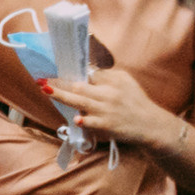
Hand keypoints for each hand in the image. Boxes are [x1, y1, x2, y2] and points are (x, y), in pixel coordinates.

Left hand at [42, 68, 176, 148]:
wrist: (152, 125)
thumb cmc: (136, 102)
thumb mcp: (126, 82)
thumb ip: (106, 76)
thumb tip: (85, 70)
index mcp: (115, 80)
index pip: (90, 73)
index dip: (72, 71)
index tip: (54, 68)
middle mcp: (110, 93)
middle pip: (81, 85)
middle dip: (61, 83)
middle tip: (42, 80)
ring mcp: (108, 110)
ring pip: (81, 101)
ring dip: (62, 96)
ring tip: (46, 89)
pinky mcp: (109, 125)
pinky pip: (93, 122)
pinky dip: (85, 120)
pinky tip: (76, 119)